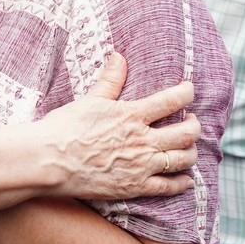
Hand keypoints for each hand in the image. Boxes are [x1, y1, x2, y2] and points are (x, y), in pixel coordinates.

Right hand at [39, 52, 200, 199]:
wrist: (50, 162)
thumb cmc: (65, 128)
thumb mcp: (89, 100)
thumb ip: (110, 80)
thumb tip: (119, 56)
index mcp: (132, 115)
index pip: (171, 100)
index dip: (186, 93)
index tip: (190, 89)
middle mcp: (142, 140)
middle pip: (185, 133)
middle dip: (194, 126)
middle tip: (192, 121)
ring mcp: (141, 166)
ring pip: (182, 159)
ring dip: (192, 152)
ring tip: (190, 148)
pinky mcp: (134, 187)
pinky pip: (168, 187)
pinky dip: (182, 183)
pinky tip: (187, 180)